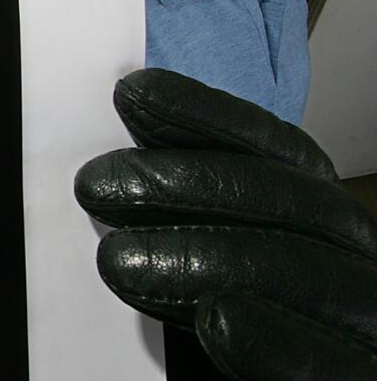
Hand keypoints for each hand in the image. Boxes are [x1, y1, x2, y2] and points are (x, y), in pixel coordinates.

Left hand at [75, 69, 376, 380]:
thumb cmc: (245, 327)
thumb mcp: (212, 253)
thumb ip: (188, 214)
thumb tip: (118, 161)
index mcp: (326, 223)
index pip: (278, 153)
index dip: (206, 118)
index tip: (133, 93)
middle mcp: (356, 260)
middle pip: (289, 202)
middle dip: (188, 181)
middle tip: (98, 184)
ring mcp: (364, 317)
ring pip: (301, 272)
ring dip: (203, 256)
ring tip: (120, 258)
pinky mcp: (357, 370)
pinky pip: (326, 360)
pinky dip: (274, 340)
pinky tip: (218, 320)